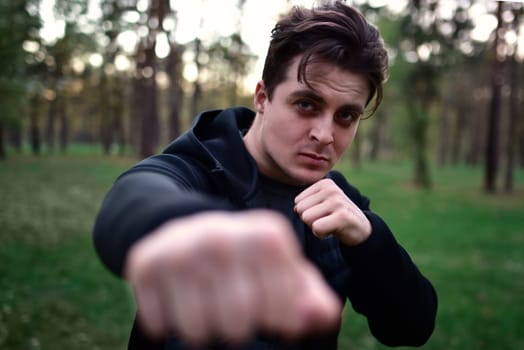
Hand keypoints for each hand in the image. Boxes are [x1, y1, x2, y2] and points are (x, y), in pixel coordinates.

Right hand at [124, 210, 340, 345]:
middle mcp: (223, 236)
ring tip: (207, 307)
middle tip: (234, 310)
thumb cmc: (243, 257)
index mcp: (266, 235)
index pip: (284, 313)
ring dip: (205, 330)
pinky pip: (160, 323)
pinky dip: (169, 322)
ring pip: (199, 331)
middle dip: (240, 328)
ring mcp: (182, 248)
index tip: (275, 318)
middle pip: (239, 325)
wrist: (183, 228)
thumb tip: (325, 316)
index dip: (279, 324)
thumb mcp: (279, 267)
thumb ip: (306, 294)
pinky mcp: (146, 262)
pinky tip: (177, 299)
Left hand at [294, 178, 370, 245]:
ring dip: (316, 227)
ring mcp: (337, 201)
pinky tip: (333, 230)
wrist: (360, 228)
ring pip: (306, 218)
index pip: (298, 202)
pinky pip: (316, 227)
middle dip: (310, 220)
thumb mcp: (320, 204)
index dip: (307, 212)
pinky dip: (321, 234)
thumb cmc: (335, 217)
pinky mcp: (342, 216)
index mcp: (324, 184)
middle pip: (300, 210)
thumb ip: (305, 202)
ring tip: (330, 224)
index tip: (322, 214)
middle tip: (326, 220)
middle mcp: (331, 189)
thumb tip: (295, 208)